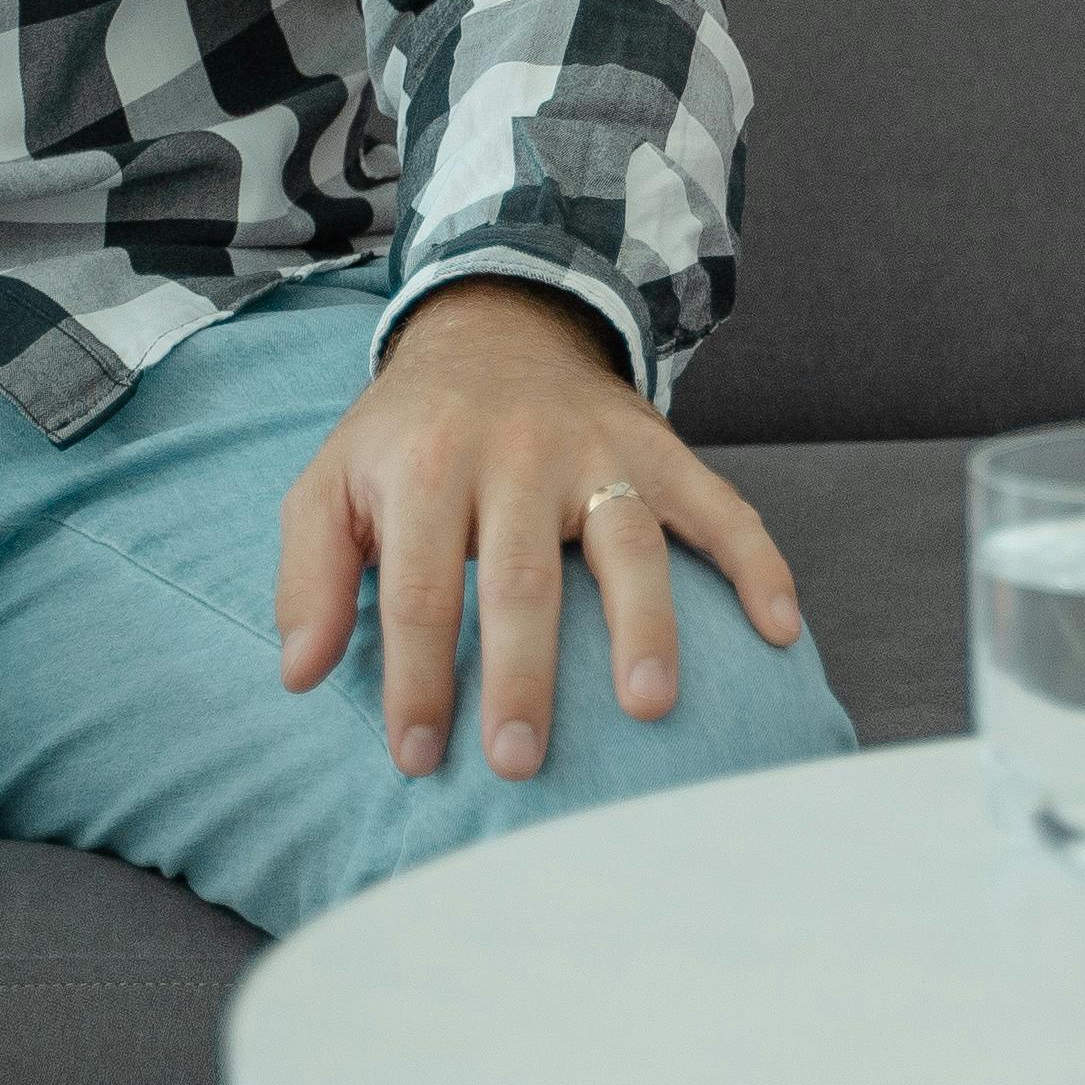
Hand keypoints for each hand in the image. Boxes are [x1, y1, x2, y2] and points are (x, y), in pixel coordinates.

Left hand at [283, 278, 804, 779]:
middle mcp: (518, 455)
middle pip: (523, 576)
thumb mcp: (330, 484)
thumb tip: (303, 675)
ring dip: (644, 624)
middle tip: (520, 759)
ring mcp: (599, 452)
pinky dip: (758, 564)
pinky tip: (781, 629)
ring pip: (630, 541)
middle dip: (523, 674)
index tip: (418, 758)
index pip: (423, 588)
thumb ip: (311, 575)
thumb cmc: (405, 435)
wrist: (497, 326)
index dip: (419, 678)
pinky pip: (720, 506)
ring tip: (649, 705)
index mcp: (428, 464)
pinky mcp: (661, 452)